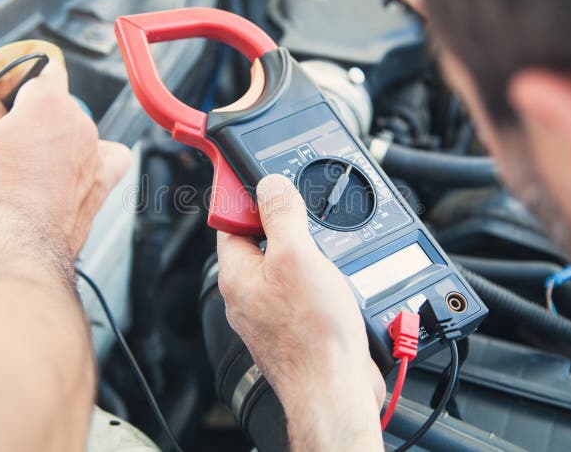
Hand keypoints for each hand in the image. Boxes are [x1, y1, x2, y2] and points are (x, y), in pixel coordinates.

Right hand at [0, 60, 130, 265]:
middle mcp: (79, 124)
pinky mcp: (103, 183)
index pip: (44, 72)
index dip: (25, 78)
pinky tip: (80, 165)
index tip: (15, 87)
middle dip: (35, 117)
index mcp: (48, 104)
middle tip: (9, 140)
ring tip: (32, 165)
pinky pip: (111, 158)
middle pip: (59, 106)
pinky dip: (98, 158)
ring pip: (79, 132)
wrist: (20, 243)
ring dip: (60, 141)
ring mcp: (94, 154)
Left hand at [217, 174, 383, 450]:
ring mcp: (272, 313)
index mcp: (237, 275)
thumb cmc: (312, 335)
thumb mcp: (297, 257)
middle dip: (287, 225)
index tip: (265, 180)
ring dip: (309, 253)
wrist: (335, 389)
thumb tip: (270, 185)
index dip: (247, 197)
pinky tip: (339, 279)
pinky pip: (304, 290)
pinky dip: (321, 279)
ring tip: (328, 249)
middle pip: (262, 242)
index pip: (230, 221)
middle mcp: (249, 295)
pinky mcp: (297, 327)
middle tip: (309, 216)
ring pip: (287, 266)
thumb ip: (281, 216)